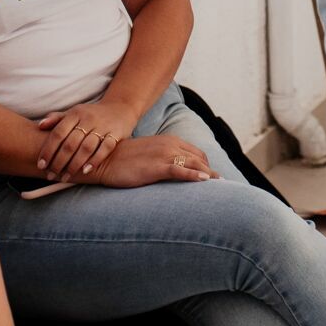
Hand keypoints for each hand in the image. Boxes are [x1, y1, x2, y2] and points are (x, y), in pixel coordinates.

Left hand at [35, 100, 138, 181]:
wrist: (120, 108)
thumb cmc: (92, 114)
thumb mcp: (74, 112)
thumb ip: (57, 119)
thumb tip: (40, 125)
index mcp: (75, 113)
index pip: (58, 133)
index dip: (48, 150)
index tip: (41, 165)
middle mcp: (88, 119)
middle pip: (70, 143)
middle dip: (59, 162)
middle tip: (51, 175)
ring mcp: (103, 126)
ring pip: (86, 147)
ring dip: (74, 164)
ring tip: (66, 176)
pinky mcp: (116, 133)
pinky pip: (105, 148)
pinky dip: (95, 160)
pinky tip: (86, 170)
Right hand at [93, 135, 214, 187]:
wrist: (105, 159)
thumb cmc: (124, 158)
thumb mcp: (148, 152)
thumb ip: (163, 156)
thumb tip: (172, 168)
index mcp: (169, 140)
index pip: (195, 152)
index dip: (205, 165)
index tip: (211, 176)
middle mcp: (170, 145)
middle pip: (199, 158)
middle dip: (210, 171)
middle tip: (220, 184)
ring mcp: (164, 155)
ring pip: (194, 163)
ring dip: (208, 174)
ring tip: (219, 185)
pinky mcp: (157, 167)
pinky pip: (181, 170)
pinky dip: (195, 175)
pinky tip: (205, 180)